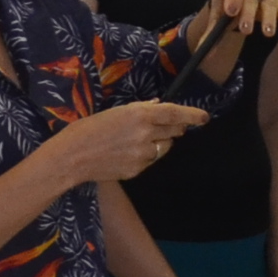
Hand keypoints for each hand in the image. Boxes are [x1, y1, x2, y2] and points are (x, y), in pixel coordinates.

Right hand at [55, 101, 210, 185]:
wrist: (73, 156)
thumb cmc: (89, 128)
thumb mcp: (116, 112)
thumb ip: (141, 109)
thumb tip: (159, 106)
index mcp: (139, 115)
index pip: (175, 114)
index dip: (192, 115)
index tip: (204, 117)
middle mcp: (145, 134)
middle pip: (174, 131)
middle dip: (173, 127)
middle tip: (161, 125)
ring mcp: (143, 155)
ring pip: (164, 147)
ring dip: (159, 142)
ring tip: (137, 140)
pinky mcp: (138, 170)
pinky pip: (151, 160)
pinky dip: (146, 155)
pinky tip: (127, 153)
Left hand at [179, 0, 277, 62]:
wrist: (239, 2)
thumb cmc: (227, 9)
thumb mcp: (218, 18)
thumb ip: (212, 33)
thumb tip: (204, 54)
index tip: (231, 12)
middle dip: (248, 13)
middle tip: (245, 30)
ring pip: (269, 2)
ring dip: (269, 17)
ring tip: (267, 34)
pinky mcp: (277, 1)